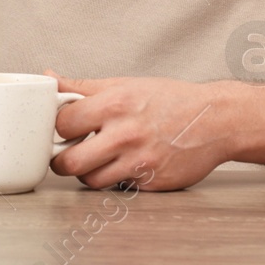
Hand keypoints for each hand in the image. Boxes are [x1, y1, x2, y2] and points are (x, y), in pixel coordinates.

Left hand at [47, 70, 232, 190]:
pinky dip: (116, 180)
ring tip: (95, 160)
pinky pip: (119, 188)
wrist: (216, 120)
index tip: (62, 130)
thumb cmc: (169, 100)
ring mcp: (140, 162)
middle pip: (69, 162)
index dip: (57, 128)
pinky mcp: (153, 182)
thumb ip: (80, 86)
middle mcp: (126, 134)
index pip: (62, 124)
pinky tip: (123, 165)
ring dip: (87, 173)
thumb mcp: (123, 85)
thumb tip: (47, 76)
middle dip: (62, 161)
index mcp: (114, 105)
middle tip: (66, 155)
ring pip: (91, 180)